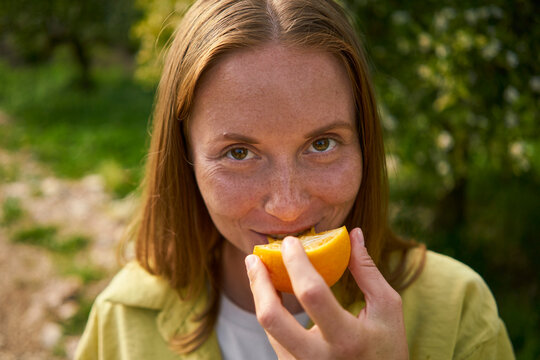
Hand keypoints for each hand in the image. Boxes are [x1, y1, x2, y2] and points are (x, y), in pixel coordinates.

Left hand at [245, 228, 408, 358]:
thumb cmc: (387, 347)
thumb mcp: (387, 309)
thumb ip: (367, 271)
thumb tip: (353, 233)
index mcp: (347, 338)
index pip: (312, 294)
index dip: (296, 263)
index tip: (290, 241)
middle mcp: (319, 358)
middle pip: (273, 318)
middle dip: (258, 282)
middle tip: (253, 257)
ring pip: (267, 329)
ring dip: (258, 295)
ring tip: (257, 269)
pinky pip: (273, 338)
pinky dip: (269, 311)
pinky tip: (269, 292)